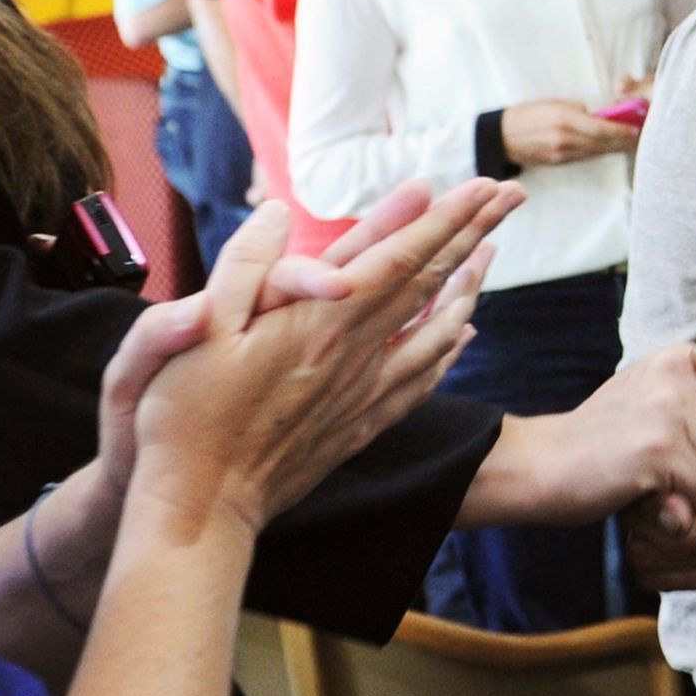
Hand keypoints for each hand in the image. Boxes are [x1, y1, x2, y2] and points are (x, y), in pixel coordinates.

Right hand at [129, 186, 502, 541]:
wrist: (203, 510)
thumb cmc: (185, 420)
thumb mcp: (193, 332)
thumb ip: (241, 269)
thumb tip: (277, 214)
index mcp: (319, 322)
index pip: (399, 255)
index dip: (445, 217)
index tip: (485, 184)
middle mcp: (354, 353)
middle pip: (428, 282)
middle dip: (471, 233)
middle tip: (510, 196)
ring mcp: (362, 392)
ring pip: (435, 328)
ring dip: (468, 284)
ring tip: (493, 253)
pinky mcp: (357, 425)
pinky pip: (419, 378)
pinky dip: (447, 347)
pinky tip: (461, 334)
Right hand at [476, 340, 695, 527]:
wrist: (539, 465)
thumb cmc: (600, 441)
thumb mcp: (653, 396)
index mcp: (682, 358)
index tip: (692, 453)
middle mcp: (680, 372)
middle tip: (673, 472)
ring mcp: (669, 407)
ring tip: (659, 481)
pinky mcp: (658, 446)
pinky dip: (681, 506)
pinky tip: (649, 493)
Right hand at [503, 99, 639, 167]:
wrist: (502, 137)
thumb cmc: (528, 114)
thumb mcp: (554, 103)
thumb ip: (578, 110)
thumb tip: (598, 116)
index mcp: (564, 119)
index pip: (600, 128)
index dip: (620, 131)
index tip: (635, 130)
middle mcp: (565, 139)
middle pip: (601, 143)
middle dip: (621, 141)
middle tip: (637, 138)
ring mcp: (562, 154)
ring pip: (595, 152)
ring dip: (613, 148)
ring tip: (628, 143)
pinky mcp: (559, 163)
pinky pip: (585, 157)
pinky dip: (598, 152)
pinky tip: (608, 148)